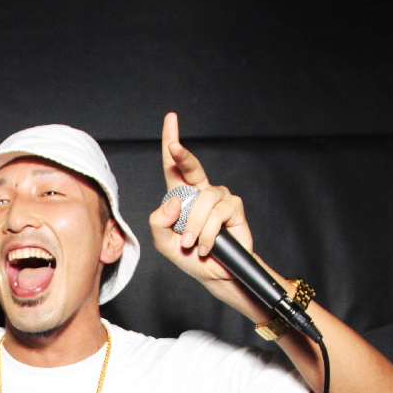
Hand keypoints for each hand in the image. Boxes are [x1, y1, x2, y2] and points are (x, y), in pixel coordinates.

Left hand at [148, 112, 270, 319]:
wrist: (214, 274)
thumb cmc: (189, 256)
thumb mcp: (163, 242)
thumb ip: (158, 222)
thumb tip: (172, 200)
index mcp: (180, 196)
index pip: (174, 166)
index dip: (171, 142)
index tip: (171, 119)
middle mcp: (200, 192)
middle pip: (191, 167)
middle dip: (183, 155)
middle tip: (175, 147)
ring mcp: (218, 198)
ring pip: (202, 202)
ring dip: (194, 227)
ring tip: (192, 244)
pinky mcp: (233, 207)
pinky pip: (216, 213)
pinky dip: (207, 233)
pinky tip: (206, 246)